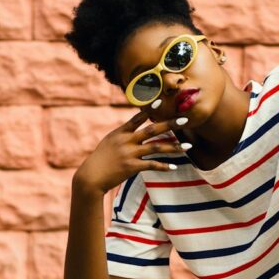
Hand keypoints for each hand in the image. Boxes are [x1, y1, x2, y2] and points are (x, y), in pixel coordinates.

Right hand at [73, 109, 190, 196]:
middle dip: (170, 124)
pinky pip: (152, 165)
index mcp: (120, 132)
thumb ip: (122, 136)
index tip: (161, 101)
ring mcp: (130, 153)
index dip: (149, 109)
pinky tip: (174, 167)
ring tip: (188, 146)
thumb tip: (133, 130)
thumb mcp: (109, 143)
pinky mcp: (132, 167)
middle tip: (185, 119)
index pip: (137, 117)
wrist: (91, 177)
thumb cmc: (100, 160)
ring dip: (174, 146)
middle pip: (152, 129)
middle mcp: (127, 141)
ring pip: (156, 147)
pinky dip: (164, 166)